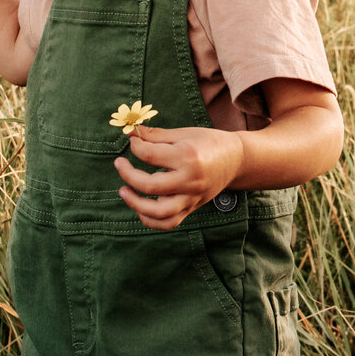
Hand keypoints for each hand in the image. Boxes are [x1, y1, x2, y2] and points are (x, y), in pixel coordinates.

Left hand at [114, 124, 244, 231]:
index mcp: (187, 157)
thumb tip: (132, 133)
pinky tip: (140, 208)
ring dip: (136, 204)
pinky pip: (169, 222)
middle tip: (119, 164)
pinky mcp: (192, 207)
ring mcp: (191, 197)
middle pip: (150, 185)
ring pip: (159, 212)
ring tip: (124, 191)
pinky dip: (150, 220)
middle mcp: (189, 180)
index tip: (132, 142)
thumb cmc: (208, 142)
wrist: (235, 160)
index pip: (149, 155)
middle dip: (128, 175)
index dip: (134, 147)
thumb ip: (156, 136)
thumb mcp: (184, 133)